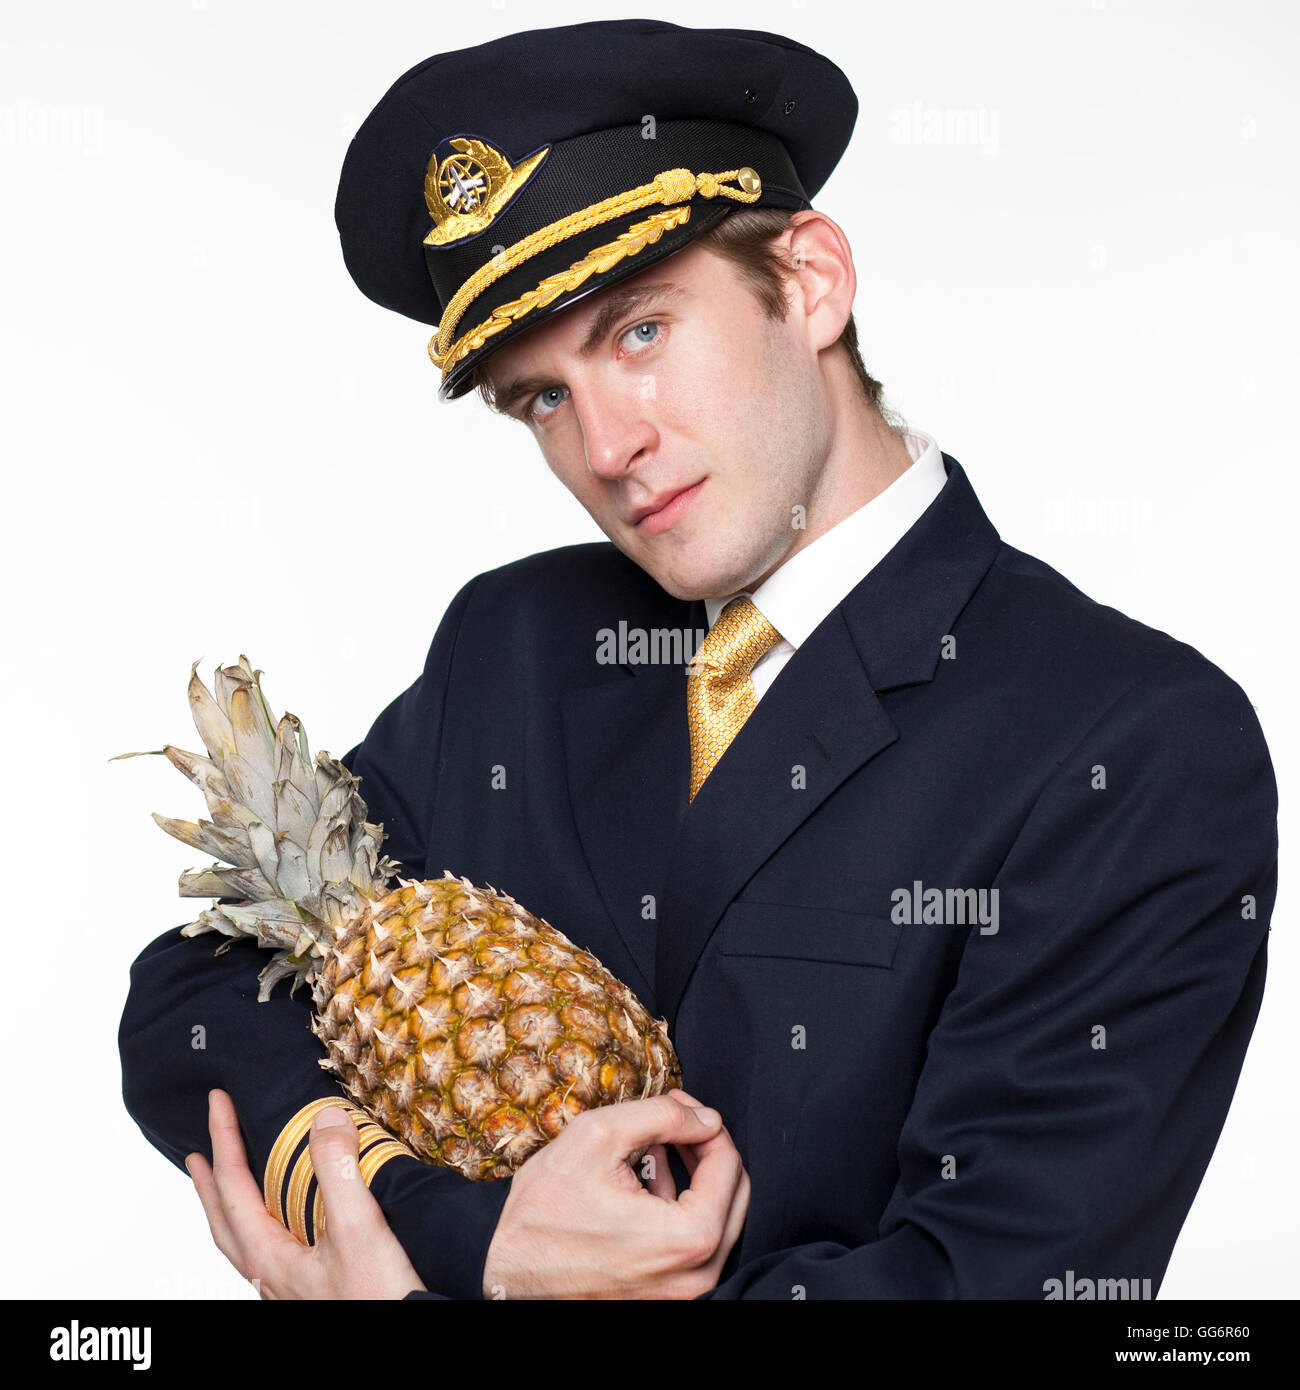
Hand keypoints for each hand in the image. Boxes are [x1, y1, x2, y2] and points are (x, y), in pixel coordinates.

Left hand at [186, 1089, 425, 1298]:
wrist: (409, 1333)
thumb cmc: (378, 1297)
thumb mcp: (359, 1227)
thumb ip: (338, 1171)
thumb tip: (324, 1119)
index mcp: (270, 1257)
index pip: (233, 1188)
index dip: (224, 1139)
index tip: (217, 1103)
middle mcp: (270, 1275)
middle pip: (224, 1222)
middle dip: (210, 1184)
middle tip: (197, 1154)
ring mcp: (289, 1288)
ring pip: (245, 1241)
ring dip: (232, 1208)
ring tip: (232, 1187)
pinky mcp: (311, 1292)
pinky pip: (272, 1251)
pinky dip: (264, 1226)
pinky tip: (285, 1224)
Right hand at [482, 1089, 749, 1299]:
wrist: (502, 1268)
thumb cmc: (544, 1206)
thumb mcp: (599, 1135)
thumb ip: (663, 1116)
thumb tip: (705, 1118)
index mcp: (688, 1238)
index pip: (728, 1164)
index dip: (705, 1122)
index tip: (680, 1103)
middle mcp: (697, 1276)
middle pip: (732, 1195)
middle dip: (705, 1148)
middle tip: (674, 1119)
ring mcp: (683, 1294)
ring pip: (716, 1220)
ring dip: (693, 1176)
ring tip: (652, 1146)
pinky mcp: (666, 1298)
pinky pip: (692, 1245)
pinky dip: (679, 1207)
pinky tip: (644, 1182)